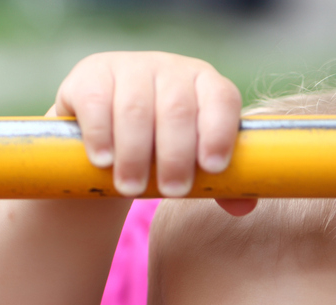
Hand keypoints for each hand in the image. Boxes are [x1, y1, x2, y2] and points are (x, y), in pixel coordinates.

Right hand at [51, 50, 251, 211]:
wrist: (108, 132)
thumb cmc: (163, 150)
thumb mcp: (192, 163)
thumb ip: (219, 185)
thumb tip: (244, 206)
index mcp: (206, 85)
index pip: (222, 99)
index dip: (219, 132)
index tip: (213, 168)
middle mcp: (172, 69)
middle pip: (177, 108)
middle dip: (176, 155)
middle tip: (172, 191)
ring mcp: (130, 66)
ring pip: (135, 108)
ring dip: (135, 154)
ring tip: (131, 188)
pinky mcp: (92, 74)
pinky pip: (97, 103)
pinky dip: (101, 135)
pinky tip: (104, 160)